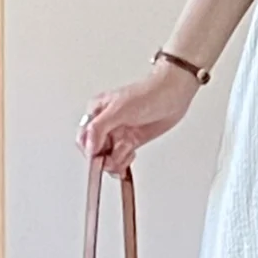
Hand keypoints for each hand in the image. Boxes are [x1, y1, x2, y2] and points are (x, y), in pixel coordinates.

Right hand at [76, 62, 197, 174]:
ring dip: (115, 162)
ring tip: (127, 155)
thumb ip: (99, 128)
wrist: (173, 96)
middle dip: (104, 158)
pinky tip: (130, 157)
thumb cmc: (148, 94)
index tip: (100, 158)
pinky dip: (123, 163)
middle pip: (94, 151)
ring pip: (107, 157)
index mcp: (96, 112)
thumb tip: (89, 146)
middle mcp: (105, 124)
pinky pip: (120, 158)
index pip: (83, 138)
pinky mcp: (130, 141)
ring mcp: (118, 133)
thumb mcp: (118, 109)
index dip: (90, 151)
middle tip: (114, 159)